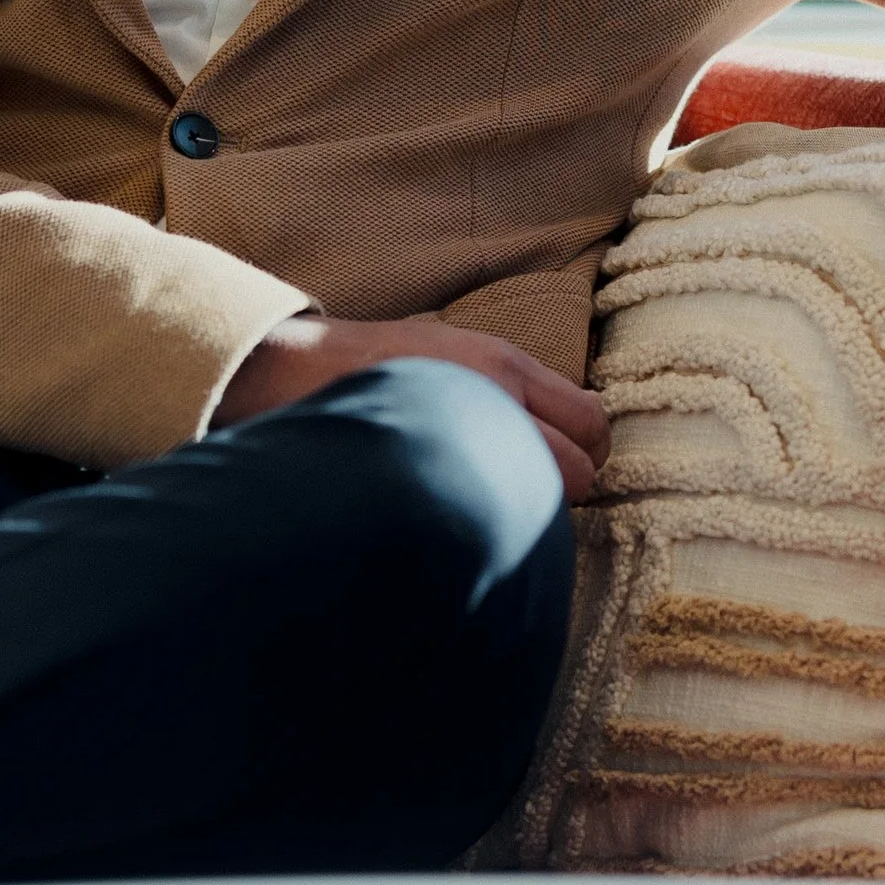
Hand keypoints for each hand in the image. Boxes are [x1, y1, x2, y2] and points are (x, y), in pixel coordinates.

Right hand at [213, 313, 610, 501]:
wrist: (290, 370)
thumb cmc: (372, 370)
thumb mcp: (450, 354)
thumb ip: (505, 393)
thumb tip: (560, 444)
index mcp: (503, 366)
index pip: (593, 423)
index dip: (583, 455)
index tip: (550, 468)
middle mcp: (494, 397)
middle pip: (580, 472)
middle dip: (558, 493)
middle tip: (515, 498)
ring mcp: (461, 436)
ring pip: (540, 503)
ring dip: (523, 513)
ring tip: (481, 510)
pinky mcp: (428, 478)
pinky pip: (488, 522)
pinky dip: (486, 529)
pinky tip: (456, 523)